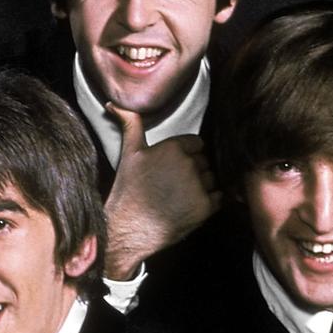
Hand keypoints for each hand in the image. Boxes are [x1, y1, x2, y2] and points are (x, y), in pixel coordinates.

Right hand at [103, 105, 220, 279]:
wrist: (129, 228)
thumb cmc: (128, 191)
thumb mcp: (129, 153)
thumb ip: (130, 125)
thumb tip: (114, 103)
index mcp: (174, 147)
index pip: (196, 144)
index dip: (186, 155)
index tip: (173, 169)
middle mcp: (189, 164)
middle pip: (204, 162)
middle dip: (193, 171)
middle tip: (173, 185)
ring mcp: (199, 186)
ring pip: (211, 179)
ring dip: (201, 187)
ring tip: (179, 197)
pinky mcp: (205, 207)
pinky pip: (218, 198)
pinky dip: (208, 203)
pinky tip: (189, 207)